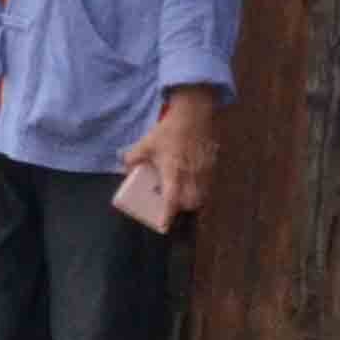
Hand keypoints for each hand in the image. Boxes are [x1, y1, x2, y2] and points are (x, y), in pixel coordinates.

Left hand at [122, 85, 223, 216]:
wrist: (193, 113)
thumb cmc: (168, 130)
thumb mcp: (145, 143)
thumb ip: (132, 158)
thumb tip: (126, 169)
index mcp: (173, 170)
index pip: (171, 199)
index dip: (167, 215)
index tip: (163, 226)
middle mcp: (191, 174)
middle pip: (190, 202)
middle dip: (181, 208)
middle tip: (172, 205)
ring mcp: (204, 170)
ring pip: (202, 196)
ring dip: (192, 200)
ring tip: (183, 196)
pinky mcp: (212, 165)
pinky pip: (208, 185)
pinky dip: (201, 189)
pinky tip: (193, 183)